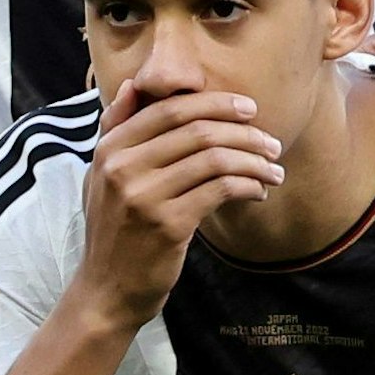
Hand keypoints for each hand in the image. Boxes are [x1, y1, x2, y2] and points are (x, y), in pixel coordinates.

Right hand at [73, 80, 282, 330]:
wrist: (107, 288)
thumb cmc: (113, 230)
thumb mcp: (101, 176)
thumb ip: (115, 132)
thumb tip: (132, 86)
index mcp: (108, 150)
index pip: (167, 109)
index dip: (214, 104)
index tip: (248, 110)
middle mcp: (122, 167)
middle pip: (196, 130)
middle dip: (244, 132)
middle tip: (270, 142)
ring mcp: (144, 195)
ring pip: (215, 159)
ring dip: (254, 161)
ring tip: (273, 169)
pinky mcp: (168, 224)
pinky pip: (221, 190)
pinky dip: (248, 186)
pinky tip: (258, 192)